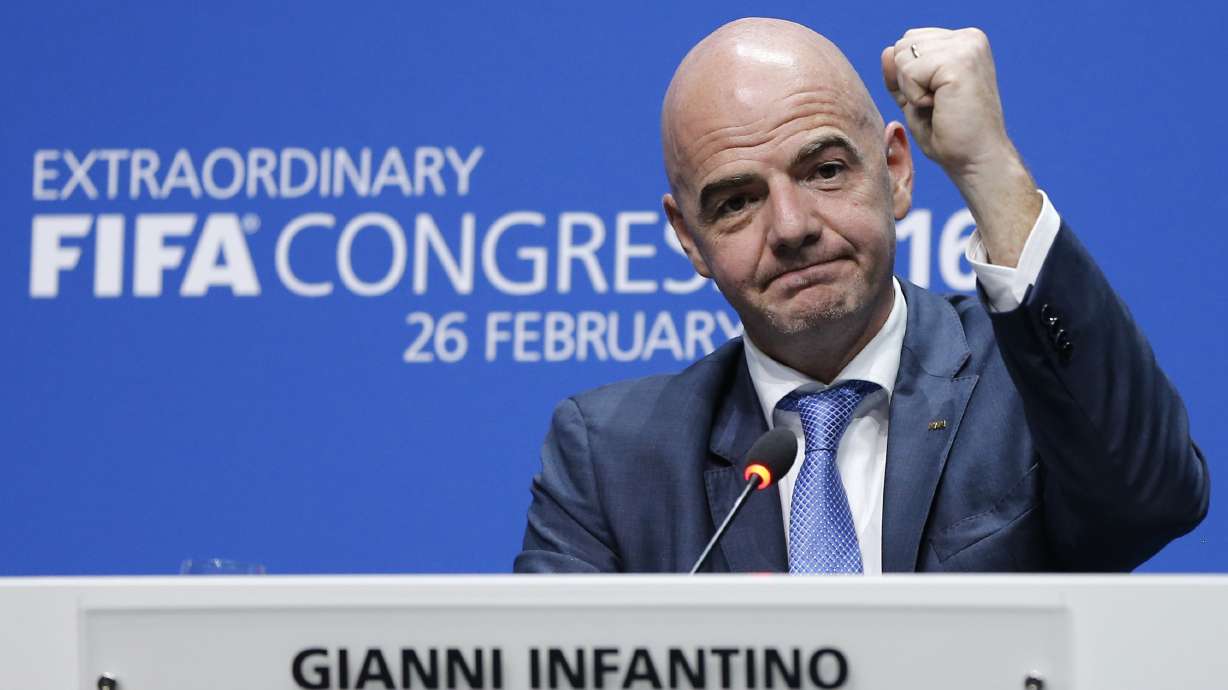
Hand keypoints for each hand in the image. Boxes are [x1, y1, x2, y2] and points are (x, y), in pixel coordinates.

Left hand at [882, 28, 1039, 265]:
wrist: (975, 160)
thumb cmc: (948, 135)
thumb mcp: (914, 98)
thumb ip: (900, 73)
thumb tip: (886, 50)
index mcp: (963, 41)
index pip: (908, 41)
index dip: (907, 76)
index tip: (934, 100)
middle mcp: (968, 38)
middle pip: (902, 45)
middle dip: (906, 81)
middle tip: (936, 104)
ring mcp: (966, 46)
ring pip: (902, 57)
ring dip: (911, 90)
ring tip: (939, 105)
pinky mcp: (959, 61)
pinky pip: (908, 72)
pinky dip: (914, 97)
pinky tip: (940, 107)